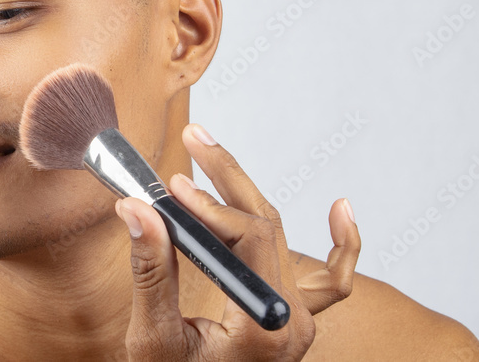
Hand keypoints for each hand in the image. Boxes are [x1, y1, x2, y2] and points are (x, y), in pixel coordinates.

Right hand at [114, 123, 360, 360]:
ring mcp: (300, 321)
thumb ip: (151, 272)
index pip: (249, 239)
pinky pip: (333, 280)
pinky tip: (341, 208)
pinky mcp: (294, 320)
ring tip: (211, 158)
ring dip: (246, 195)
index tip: (168, 187)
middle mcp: (295, 321)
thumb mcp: (156, 340)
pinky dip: (340, 243)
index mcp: (268, 327)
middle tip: (193, 139)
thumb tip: (138, 209)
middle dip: (225, 178)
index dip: (207, 205)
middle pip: (268, 224)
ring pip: (282, 236)